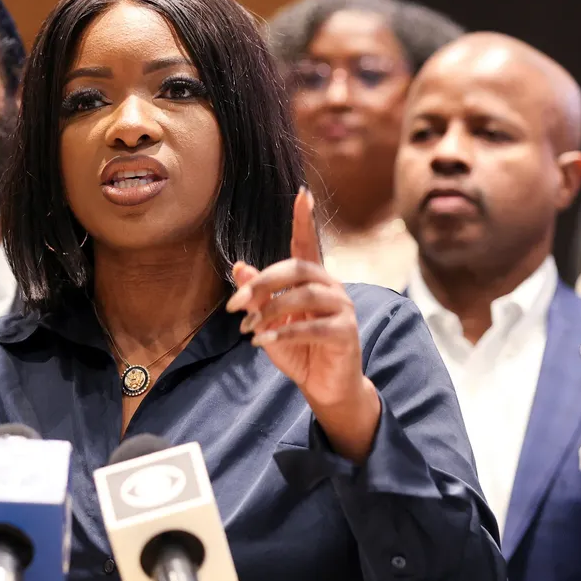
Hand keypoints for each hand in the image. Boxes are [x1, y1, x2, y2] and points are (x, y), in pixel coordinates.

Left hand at [226, 186, 380, 461]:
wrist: (324, 386)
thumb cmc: (298, 349)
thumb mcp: (268, 321)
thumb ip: (257, 295)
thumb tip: (239, 266)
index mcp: (313, 279)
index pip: (307, 244)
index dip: (304, 220)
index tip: (303, 194)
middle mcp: (331, 287)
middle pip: (296, 269)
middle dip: (262, 284)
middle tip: (234, 305)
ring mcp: (343, 308)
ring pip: (304, 296)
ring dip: (271, 310)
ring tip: (248, 329)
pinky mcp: (346, 333)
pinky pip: (313, 327)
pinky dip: (284, 333)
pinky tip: (262, 342)